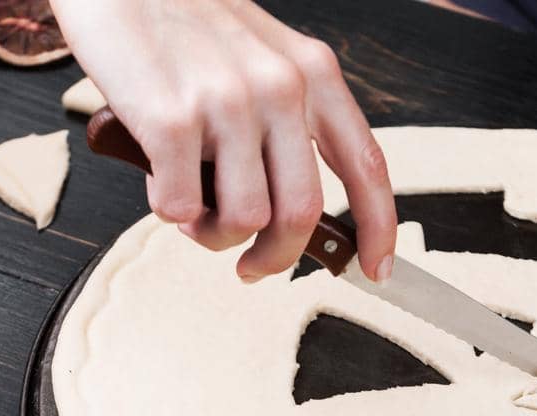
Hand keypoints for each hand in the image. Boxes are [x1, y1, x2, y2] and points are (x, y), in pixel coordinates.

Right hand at [52, 0, 396, 283]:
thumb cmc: (183, 23)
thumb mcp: (262, 56)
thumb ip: (288, 119)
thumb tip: (294, 212)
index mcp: (312, 72)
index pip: (366, 165)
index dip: (378, 228)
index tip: (376, 270)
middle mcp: (280, 86)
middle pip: (301, 214)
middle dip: (276, 259)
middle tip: (251, 267)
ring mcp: (226, 103)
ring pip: (243, 221)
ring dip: (212, 236)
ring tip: (191, 210)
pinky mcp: (170, 119)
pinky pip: (180, 208)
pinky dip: (167, 210)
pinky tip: (158, 181)